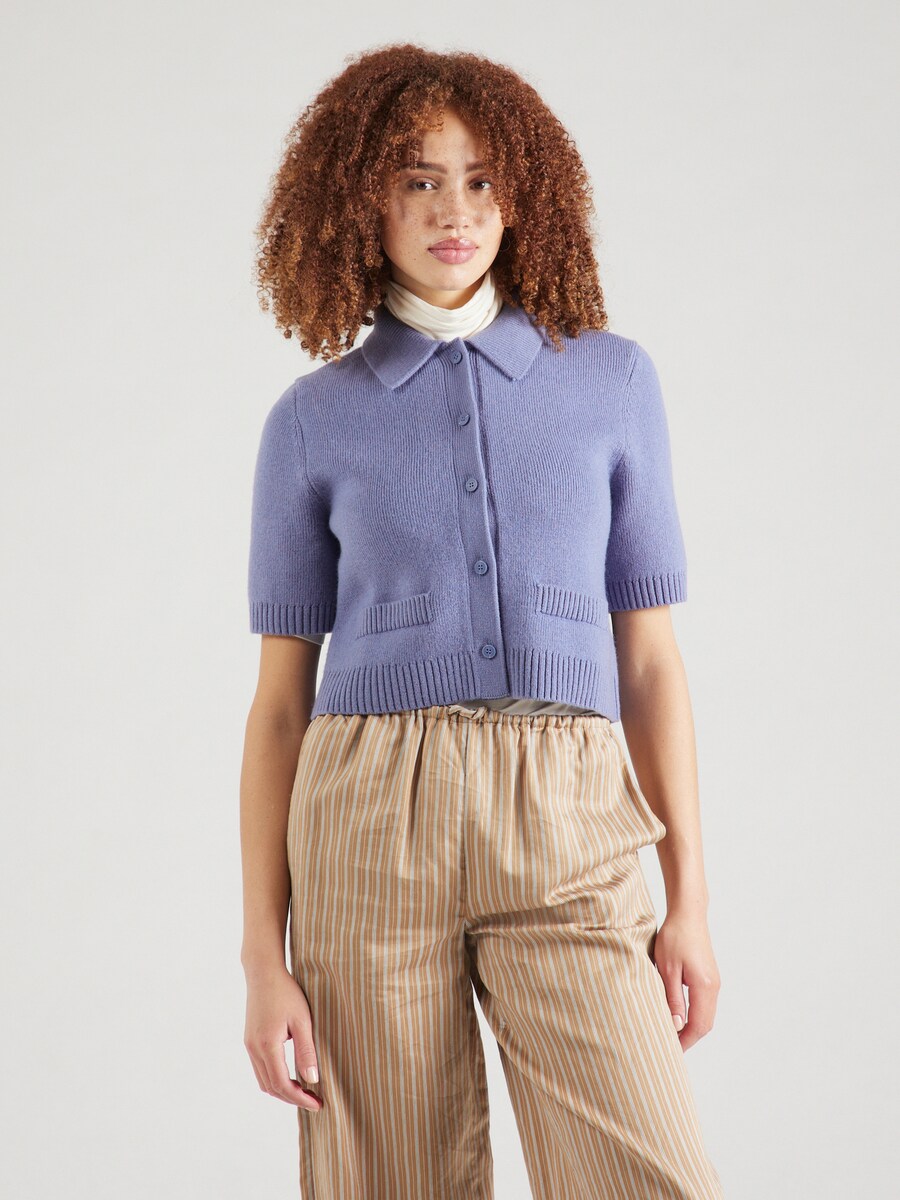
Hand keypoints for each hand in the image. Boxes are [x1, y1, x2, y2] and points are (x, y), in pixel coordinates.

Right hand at [243, 963, 322, 1110]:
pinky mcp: (250, 1041)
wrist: (263, 972)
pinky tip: (291, 1076)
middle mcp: (254, 1049)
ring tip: (304, 1091)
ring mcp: (249, 1046)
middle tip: (314, 1101)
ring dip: (282, 1090)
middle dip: (292, 1098)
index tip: (318, 1104)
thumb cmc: (286, 992)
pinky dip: (275, 1079)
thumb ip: (306, 1050)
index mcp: (267, 1045)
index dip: (300, 1098)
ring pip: (264, 1081)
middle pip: (271, 1088)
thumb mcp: (302, 1020)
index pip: (282, 1084)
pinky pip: (260, 1069)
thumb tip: (312, 1080)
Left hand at [652, 912, 720, 1051]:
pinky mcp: (709, 977)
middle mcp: (714, 987)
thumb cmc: (675, 937)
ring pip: (706, 1015)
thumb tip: (675, 1026)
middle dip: (689, 1038)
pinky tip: (679, 1016)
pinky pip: (705, 1004)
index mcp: (704, 987)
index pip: (698, 1026)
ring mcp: (713, 982)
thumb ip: (672, 998)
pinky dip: (694, 1015)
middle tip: (670, 1047)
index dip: (685, 1041)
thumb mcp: (667, 969)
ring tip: (672, 1035)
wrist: (688, 914)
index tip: (670, 1051)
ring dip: (692, 1028)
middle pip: (705, 1024)